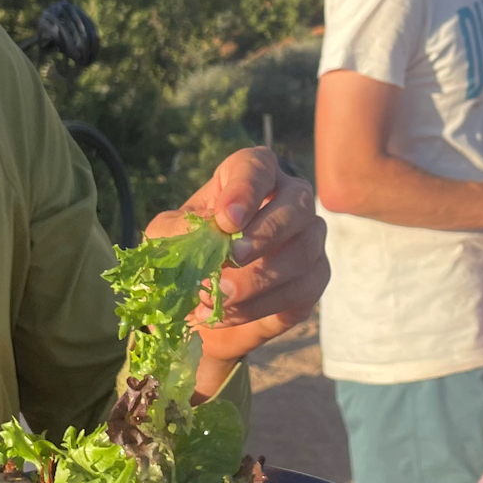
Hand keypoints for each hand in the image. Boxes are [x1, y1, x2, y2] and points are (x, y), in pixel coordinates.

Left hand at [149, 147, 327, 361]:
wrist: (204, 302)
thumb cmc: (187, 253)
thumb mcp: (168, 237)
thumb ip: (182, 229)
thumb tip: (210, 229)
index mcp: (250, 176)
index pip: (257, 169)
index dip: (246, 191)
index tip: (226, 220)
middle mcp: (289, 199)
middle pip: (297, 205)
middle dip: (264, 234)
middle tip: (232, 258)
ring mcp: (308, 238)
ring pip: (303, 251)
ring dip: (258, 280)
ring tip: (219, 297)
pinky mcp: (314, 277)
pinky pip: (301, 289)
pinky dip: (260, 306)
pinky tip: (228, 313)